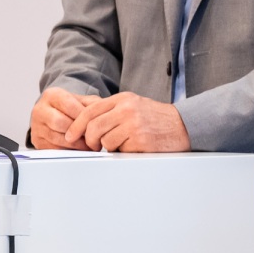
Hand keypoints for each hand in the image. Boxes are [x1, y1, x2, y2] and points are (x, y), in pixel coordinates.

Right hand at [30, 87, 97, 149]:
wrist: (54, 115)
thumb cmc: (70, 108)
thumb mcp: (81, 101)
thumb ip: (92, 104)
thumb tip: (103, 112)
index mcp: (51, 95)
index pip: (69, 106)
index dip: (84, 116)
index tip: (95, 124)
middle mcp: (40, 110)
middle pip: (60, 122)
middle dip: (79, 132)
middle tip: (93, 137)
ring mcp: (36, 127)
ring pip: (57, 138)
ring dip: (76, 144)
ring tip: (89, 145)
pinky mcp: (37, 141)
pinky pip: (54, 149)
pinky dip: (68, 151)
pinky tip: (79, 149)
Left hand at [66, 91, 190, 152]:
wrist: (183, 126)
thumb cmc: (156, 118)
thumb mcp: (133, 105)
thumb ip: (111, 111)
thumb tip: (85, 124)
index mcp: (123, 99)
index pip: (90, 111)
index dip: (76, 125)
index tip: (70, 136)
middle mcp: (127, 110)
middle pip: (93, 127)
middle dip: (89, 141)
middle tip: (93, 147)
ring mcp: (134, 125)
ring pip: (105, 142)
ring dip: (109, 148)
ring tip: (123, 144)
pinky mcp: (141, 141)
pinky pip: (120, 151)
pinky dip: (123, 152)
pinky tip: (134, 147)